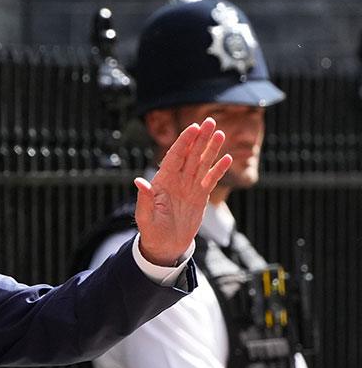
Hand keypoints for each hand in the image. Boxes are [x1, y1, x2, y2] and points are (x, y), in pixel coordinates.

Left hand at [135, 117, 232, 265]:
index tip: (193, 128)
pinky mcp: (200, 196)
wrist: (165, 246)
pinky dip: (219, 170)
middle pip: (190, 155)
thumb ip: (144, 199)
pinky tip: (228, 159)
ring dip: (211, 149)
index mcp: (162, 182)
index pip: (174, 157)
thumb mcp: (145, 217)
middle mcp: (177, 180)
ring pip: (202, 164)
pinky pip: (211, 180)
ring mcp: (189, 187)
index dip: (184, 142)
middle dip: (200, 138)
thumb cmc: (151, 232)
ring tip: (220, 134)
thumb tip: (139, 181)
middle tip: (211, 121)